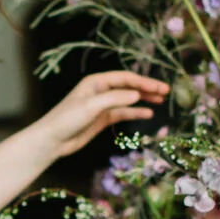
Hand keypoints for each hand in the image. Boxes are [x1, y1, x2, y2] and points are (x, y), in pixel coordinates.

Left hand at [41, 71, 169, 157]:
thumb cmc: (68, 118)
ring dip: (144, 99)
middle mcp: (101, 91)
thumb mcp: (92, 106)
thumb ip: (115, 99)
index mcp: (97, 82)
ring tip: (161, 101)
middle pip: (129, 87)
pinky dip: (135, 112)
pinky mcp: (102, 118)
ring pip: (128, 100)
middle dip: (147, 88)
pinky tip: (148, 113)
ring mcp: (102, 105)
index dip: (144, 81)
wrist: (53, 140)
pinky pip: (123, 113)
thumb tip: (137, 94)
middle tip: (165, 92)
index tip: (160, 87)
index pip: (126, 78)